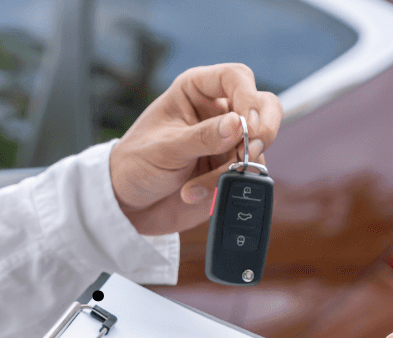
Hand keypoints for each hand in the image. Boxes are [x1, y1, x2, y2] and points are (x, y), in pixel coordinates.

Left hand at [110, 63, 282, 234]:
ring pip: (259, 145)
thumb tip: (239, 125)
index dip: (248, 96)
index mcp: (196, 91)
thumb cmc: (135, 165)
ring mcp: (227, 143)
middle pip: (263, 106)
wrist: (128, 205)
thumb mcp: (164, 149)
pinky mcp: (230, 171)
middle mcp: (217, 113)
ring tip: (196, 185)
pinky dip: (227, 187)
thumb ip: (202, 137)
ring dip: (235, 168)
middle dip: (262, 130)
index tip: (246, 125)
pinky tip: (194, 194)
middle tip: (248, 151)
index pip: (236, 77)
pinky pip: (248, 176)